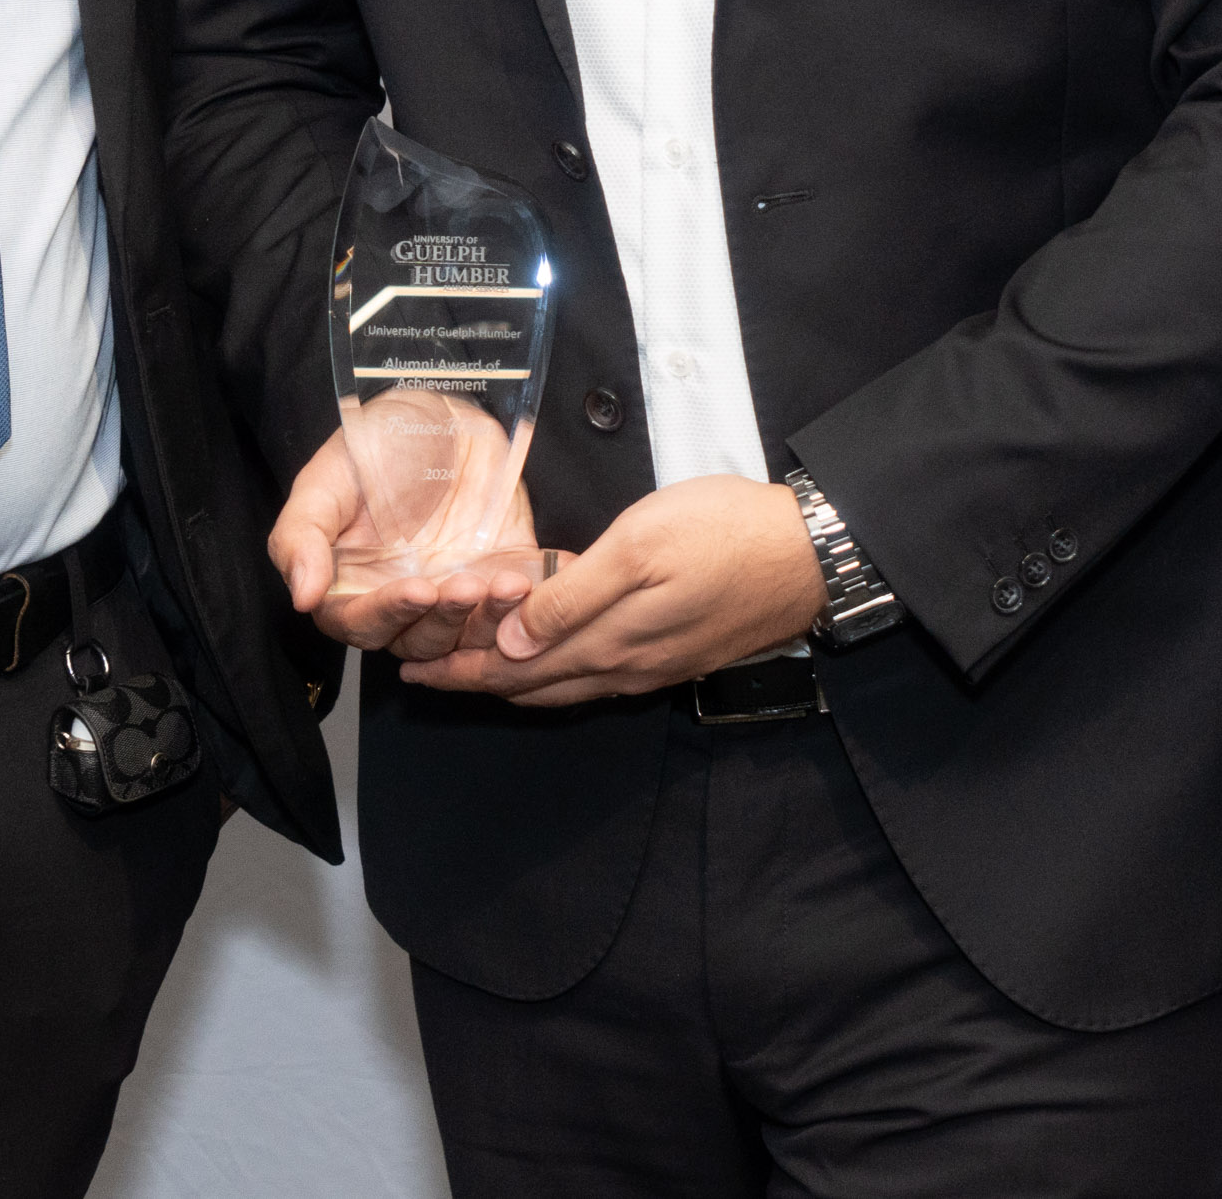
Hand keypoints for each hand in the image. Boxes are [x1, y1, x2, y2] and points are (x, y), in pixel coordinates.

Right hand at [267, 426, 543, 663]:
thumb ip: (302, 537)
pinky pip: (512, 609)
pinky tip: (524, 582)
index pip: (362, 624)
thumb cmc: (372, 446)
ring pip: (467, 636)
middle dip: (443, 620)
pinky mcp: (498, 577)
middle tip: (463, 587)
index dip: (387, 615)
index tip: (416, 590)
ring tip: (502, 585)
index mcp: (352, 588)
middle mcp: (403, 601)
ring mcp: (452, 592)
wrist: (437, 415)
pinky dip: (520, 606)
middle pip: (418, 641)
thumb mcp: (326, 480)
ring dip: (485, 619)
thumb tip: (303, 597)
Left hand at [403, 475, 823, 707]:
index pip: (514, 671)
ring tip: (474, 668)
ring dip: (514, 681)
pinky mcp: (676, 655)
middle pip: (532, 687)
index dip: (459, 670)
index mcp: (606, 643)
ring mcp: (653, 667)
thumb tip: (512, 643)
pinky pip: (596, 677)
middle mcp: (624, 669)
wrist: (810, 555)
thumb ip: (571, 599)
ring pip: (564, 687)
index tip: (411, 669)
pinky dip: (556, 672)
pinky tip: (550, 657)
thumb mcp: (638, 548)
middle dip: (475, 680)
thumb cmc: (724, 533)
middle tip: (424, 673)